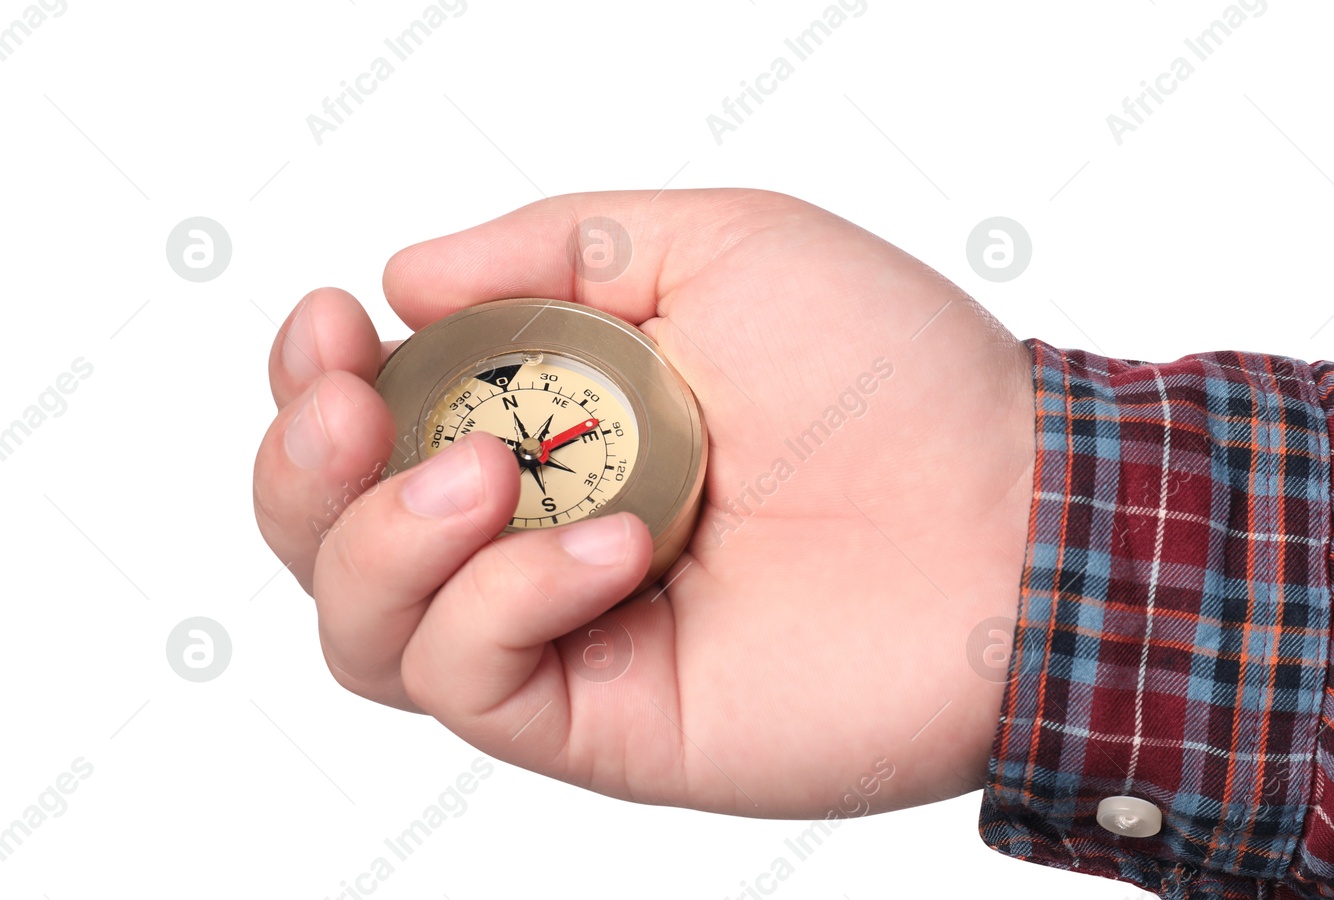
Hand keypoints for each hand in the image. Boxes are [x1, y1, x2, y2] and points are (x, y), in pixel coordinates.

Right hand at [253, 189, 1034, 817]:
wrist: (1016, 516)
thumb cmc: (894, 376)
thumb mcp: (721, 247)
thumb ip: (559, 249)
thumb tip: (408, 280)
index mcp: (556, 429)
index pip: (374, 428)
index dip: (314, 382)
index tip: (332, 325)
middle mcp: (541, 537)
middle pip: (330, 539)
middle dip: (301, 470)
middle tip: (355, 412)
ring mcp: (571, 636)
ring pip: (366, 631)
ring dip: (379, 541)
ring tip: (483, 474)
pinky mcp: (610, 722)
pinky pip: (473, 684)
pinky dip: (505, 604)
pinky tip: (612, 549)